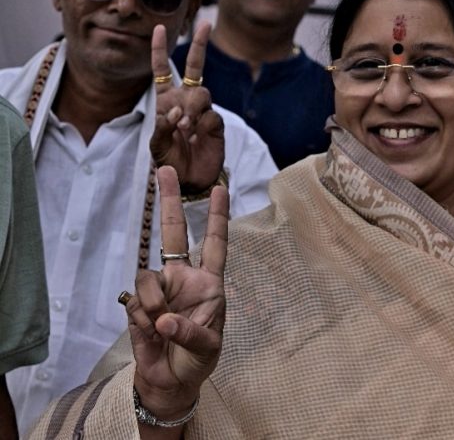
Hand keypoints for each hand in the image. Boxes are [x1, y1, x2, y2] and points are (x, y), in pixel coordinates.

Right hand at [124, 166, 228, 418]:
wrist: (170, 381)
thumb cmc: (198, 360)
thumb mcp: (208, 347)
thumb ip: (190, 332)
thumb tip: (163, 319)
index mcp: (209, 283)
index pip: (214, 244)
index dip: (217, 217)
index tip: (221, 188)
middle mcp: (183, 278)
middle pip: (172, 234)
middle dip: (169, 201)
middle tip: (165, 168)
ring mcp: (159, 289)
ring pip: (147, 278)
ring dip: (154, 304)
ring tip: (163, 328)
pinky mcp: (138, 305)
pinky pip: (136, 303)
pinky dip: (143, 320)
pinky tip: (152, 334)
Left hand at [149, 21, 224, 192]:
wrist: (190, 181)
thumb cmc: (170, 163)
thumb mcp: (157, 146)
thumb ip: (163, 128)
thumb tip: (176, 110)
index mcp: (166, 102)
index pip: (162, 71)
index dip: (159, 50)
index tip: (158, 29)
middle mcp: (186, 102)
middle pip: (195, 67)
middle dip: (200, 45)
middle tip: (206, 24)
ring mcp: (203, 112)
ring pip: (202, 93)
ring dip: (192, 107)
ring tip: (184, 127)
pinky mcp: (216, 125)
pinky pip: (210, 115)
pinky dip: (200, 122)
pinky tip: (195, 135)